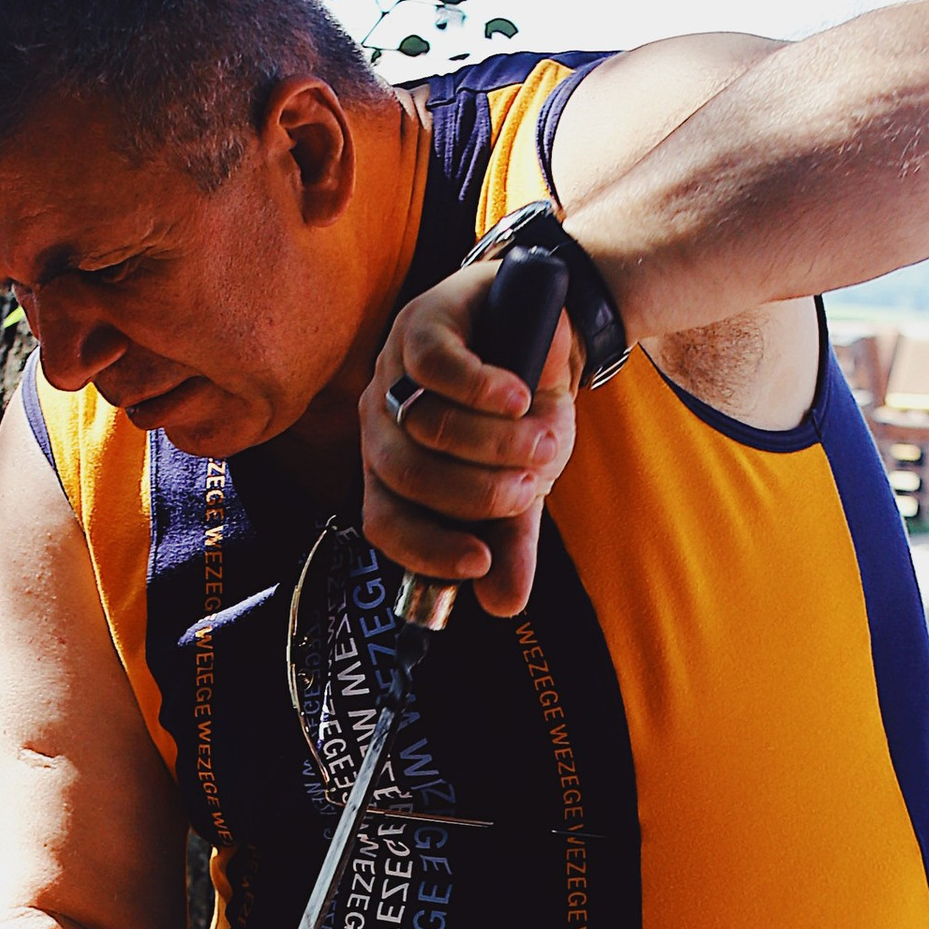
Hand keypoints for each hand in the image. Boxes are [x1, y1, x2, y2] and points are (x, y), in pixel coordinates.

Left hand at [357, 258, 578, 619]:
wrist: (548, 328)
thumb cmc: (523, 413)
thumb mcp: (524, 482)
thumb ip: (510, 543)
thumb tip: (504, 606)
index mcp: (393, 468)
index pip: (384, 521)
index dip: (426, 551)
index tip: (479, 561)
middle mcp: (381, 423)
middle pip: (406, 475)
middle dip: (477, 494)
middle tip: (530, 488)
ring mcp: (393, 370)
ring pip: (425, 424)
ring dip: (492, 444)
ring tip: (542, 443)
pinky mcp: (420, 322)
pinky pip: (436, 366)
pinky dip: (481, 391)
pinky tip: (518, 397)